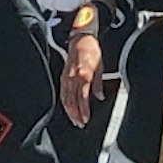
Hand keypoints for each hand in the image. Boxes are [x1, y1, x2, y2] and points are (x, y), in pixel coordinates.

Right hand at [60, 11, 106, 125]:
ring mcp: (66, 78)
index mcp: (84, 75)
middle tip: (80, 124)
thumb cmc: (92, 51)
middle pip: (73, 101)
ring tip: (74, 120)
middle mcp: (74, 78)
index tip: (86, 119)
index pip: (83, 98)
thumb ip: (99, 84)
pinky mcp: (63, 76)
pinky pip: (62, 92)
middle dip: (76, 114)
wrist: (81, 39)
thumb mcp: (100, 67)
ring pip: (66, 99)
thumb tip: (100, 96)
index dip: (84, 110)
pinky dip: (64, 102)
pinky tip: (67, 108)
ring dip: (70, 111)